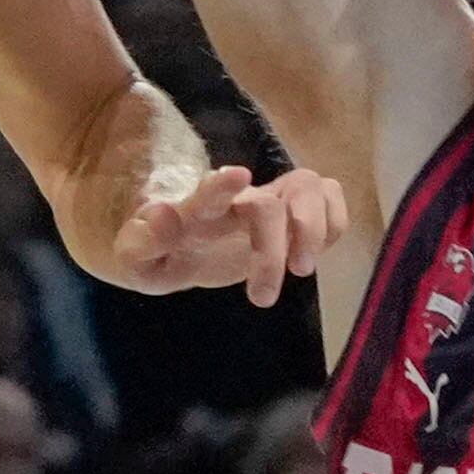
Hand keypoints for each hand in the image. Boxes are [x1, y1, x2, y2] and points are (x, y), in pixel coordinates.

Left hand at [108, 163, 350, 305]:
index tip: (238, 175)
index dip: (223, 184)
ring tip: (302, 269)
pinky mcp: (297, 210)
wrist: (182, 252)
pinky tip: (315, 252)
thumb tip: (162, 215)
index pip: (209, 190)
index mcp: (200, 210)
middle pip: (268, 204)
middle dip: (272, 251)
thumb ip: (142, 244)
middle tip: (263, 298)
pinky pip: (331, 198)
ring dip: (314, 228)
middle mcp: (240, 198)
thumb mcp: (139, 263)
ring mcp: (273, 199)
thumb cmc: (164, 257)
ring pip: (308, 187)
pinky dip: (334, 221)